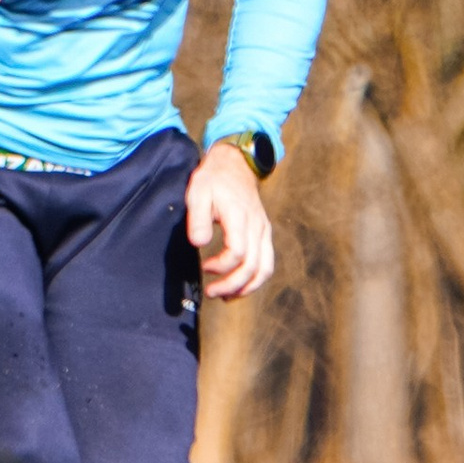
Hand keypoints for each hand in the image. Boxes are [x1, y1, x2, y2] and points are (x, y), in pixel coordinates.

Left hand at [188, 138, 274, 300]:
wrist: (234, 165)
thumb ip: (198, 218)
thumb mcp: (198, 193)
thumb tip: (199, 244)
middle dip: (232, 284)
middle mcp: (256, 226)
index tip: (204, 267)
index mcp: (240, 216)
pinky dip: (255, 280)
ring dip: (247, 287)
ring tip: (227, 296)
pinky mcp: (264, 235)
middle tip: (212, 293)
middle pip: (253, 266)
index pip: (237, 252)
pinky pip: (266, 263)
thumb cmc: (213, 180)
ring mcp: (263, 231)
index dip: (221, 266)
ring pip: (264, 269)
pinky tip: (239, 286)